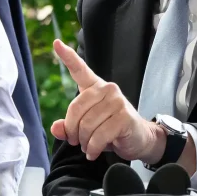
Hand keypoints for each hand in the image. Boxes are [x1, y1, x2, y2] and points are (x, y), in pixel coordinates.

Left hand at [51, 39, 163, 162]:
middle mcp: (107, 89)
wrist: (140, 139)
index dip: (67, 56)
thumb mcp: (87, 128)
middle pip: (75, 109)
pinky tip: (93, 152)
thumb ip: (69, 126)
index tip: (57, 43)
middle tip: (75, 141)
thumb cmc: (111, 130)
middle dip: (72, 130)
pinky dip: (93, 148)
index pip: (80, 69)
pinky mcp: (124, 116)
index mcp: (95, 87)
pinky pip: (98, 135)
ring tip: (88, 147)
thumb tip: (56, 128)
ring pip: (86, 125)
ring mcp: (117, 101)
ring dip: (83, 142)